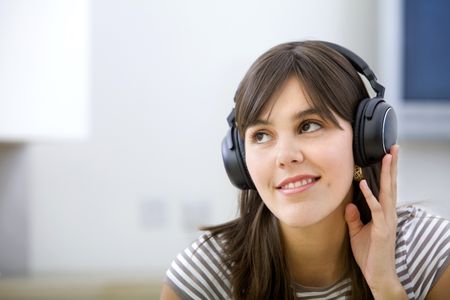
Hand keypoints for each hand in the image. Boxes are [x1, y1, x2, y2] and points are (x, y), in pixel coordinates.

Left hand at [344, 145, 405, 298]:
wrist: (378, 275)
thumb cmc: (370, 255)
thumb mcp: (357, 232)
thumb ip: (353, 218)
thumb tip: (349, 204)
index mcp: (384, 213)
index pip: (386, 188)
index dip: (387, 172)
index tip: (387, 155)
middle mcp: (388, 214)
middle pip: (391, 185)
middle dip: (392, 166)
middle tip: (394, 148)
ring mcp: (387, 221)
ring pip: (388, 192)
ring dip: (387, 174)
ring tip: (387, 157)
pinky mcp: (382, 229)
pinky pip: (376, 209)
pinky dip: (370, 196)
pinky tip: (364, 184)